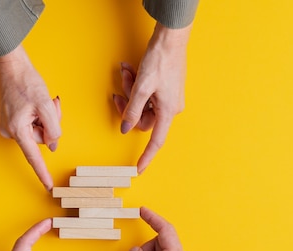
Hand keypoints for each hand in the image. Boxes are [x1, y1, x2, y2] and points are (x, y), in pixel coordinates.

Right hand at [0, 46, 61, 190]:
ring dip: (44, 117)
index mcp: (18, 130)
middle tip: (52, 103)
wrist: (9, 66)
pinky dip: (37, 115)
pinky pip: (30, 125)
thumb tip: (52, 144)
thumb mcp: (46, 105)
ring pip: (36, 131)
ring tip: (42, 100)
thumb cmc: (26, 82)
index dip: (42, 173)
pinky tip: (34, 102)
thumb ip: (53, 128)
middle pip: (40, 139)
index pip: (33, 157)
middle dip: (50, 124)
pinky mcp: (9, 120)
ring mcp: (8, 126)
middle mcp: (9, 131)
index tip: (49, 187)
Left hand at [113, 23, 191, 172]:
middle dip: (128, 103)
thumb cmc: (160, 61)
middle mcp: (170, 108)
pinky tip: (132, 70)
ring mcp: (168, 98)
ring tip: (127, 72)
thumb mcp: (141, 87)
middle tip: (120, 86)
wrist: (171, 39)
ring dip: (131, 90)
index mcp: (167, 111)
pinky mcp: (166, 88)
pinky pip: (147, 94)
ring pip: (142, 104)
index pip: (156, 141)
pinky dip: (137, 85)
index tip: (139, 169)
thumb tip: (125, 128)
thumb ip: (132, 110)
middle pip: (142, 118)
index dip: (146, 156)